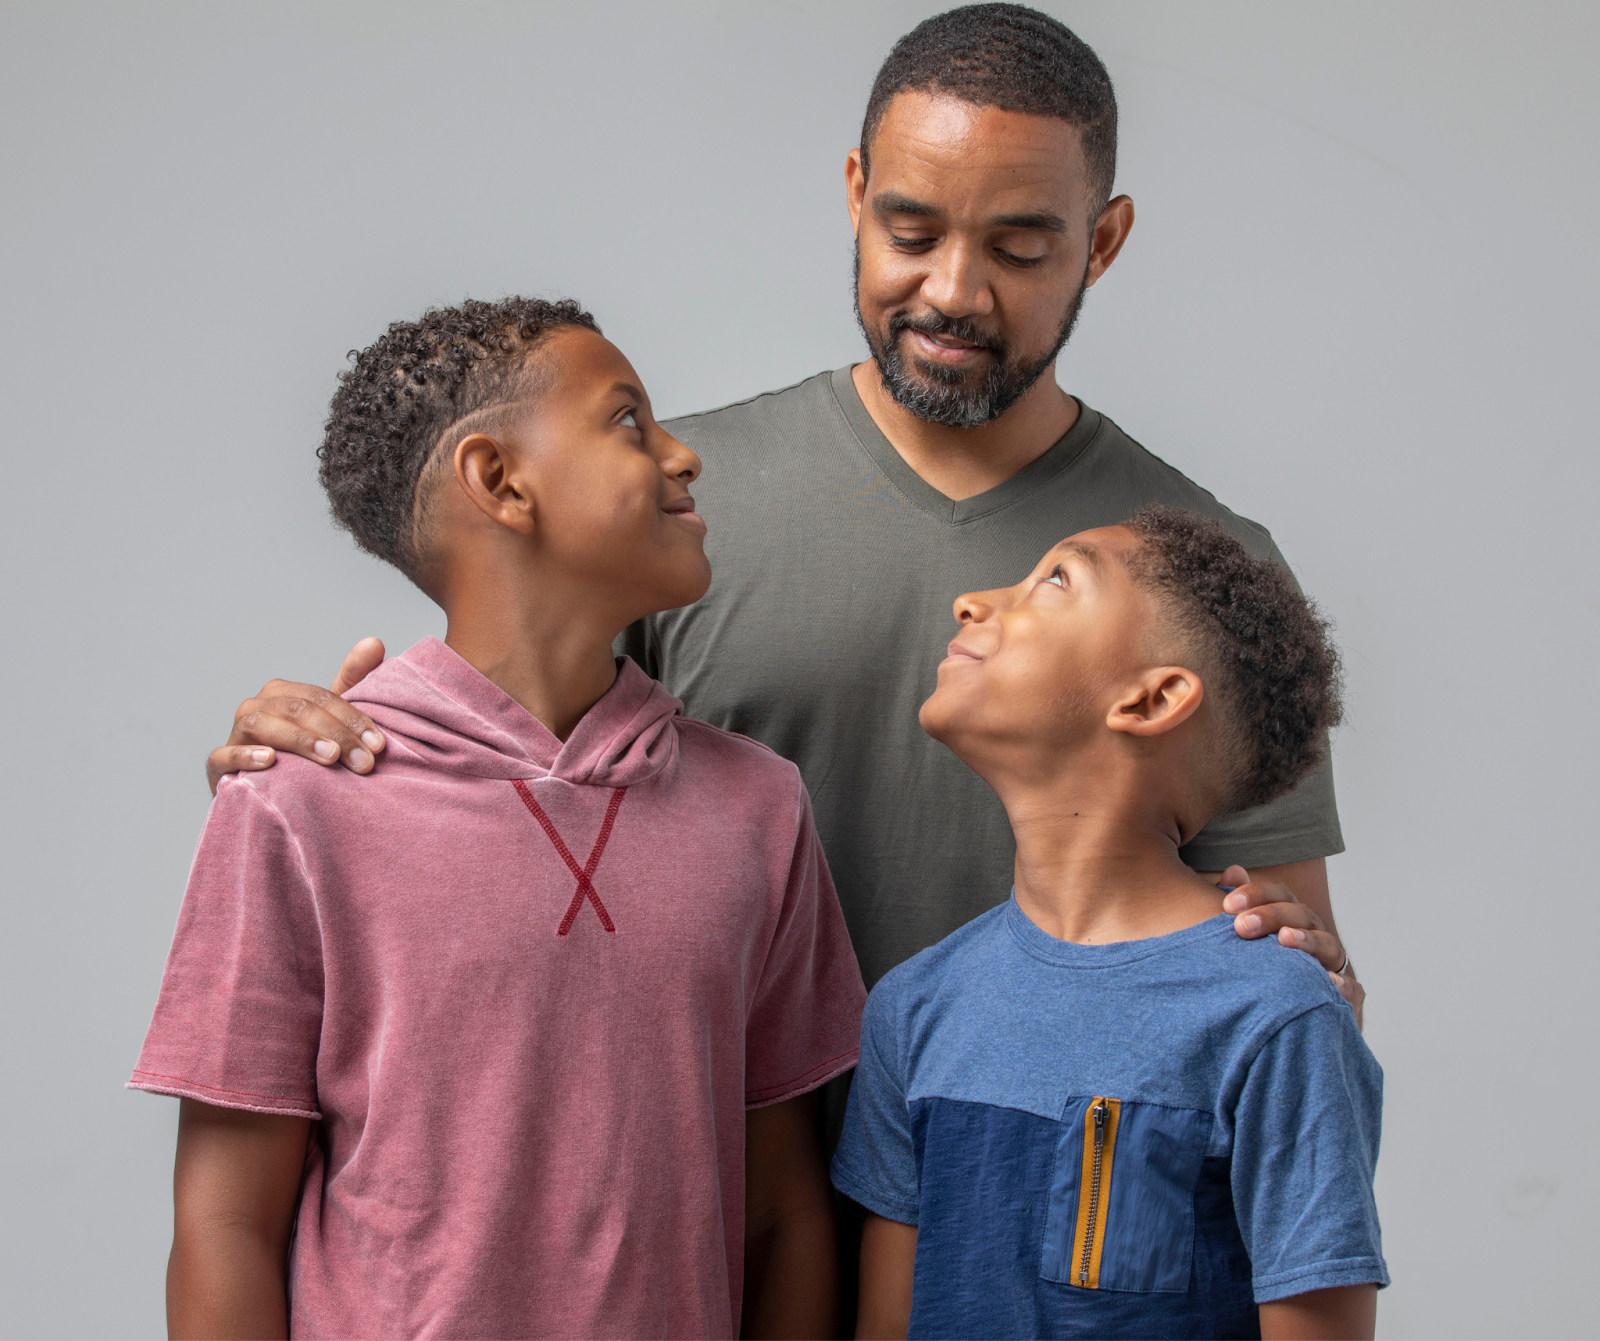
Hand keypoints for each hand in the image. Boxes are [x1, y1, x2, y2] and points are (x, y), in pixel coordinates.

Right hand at [206, 638, 387, 795]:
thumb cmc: (301, 751)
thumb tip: (375, 642)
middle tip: (364, 762)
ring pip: (263, 727)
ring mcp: (236, 733)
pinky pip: (225, 755)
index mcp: (283, 693)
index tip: (378, 745)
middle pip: (298, 711)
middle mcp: (257, 706)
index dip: (352, 720)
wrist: (265, 790)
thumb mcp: (328, 718)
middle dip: (336, 735)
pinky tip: (269, 760)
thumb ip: (351, 680)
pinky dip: (246, 755)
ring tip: (329, 757)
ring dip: (300, 740)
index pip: (322, 698)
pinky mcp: (218, 763)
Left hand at [1216, 863, 1363, 1028]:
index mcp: (1291, 919)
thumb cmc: (1265, 970)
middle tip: (1242, 926)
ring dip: (1307, 940)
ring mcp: (1332, 965)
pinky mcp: (1347, 999)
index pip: (1280, 896)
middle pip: (1301, 915)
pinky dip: (1344, 986)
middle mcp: (1315, 937)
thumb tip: (1233, 870)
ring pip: (1327, 945)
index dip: (1256, 894)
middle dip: (1271, 916)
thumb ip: (1241, 906)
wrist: (1292, 1019)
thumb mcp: (1248, 938)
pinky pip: (1353, 990)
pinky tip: (1329, 982)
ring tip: (1285, 939)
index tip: (1228, 904)